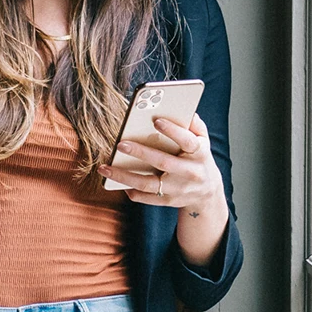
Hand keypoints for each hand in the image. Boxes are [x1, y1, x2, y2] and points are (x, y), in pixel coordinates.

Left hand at [97, 113, 224, 210]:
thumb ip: (195, 125)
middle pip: (163, 163)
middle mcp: (190, 173)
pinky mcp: (167, 201)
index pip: (187, 141)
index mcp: (199, 154)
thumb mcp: (203, 141)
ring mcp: (178, 189)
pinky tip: (115, 181)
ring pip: (148, 184)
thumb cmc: (198, 159)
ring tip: (104, 168)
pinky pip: (145, 198)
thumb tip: (185, 109)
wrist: (207, 193)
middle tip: (120, 144)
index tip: (156, 120)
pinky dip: (130, 190)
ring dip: (124, 176)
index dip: (173, 131)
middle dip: (141, 152)